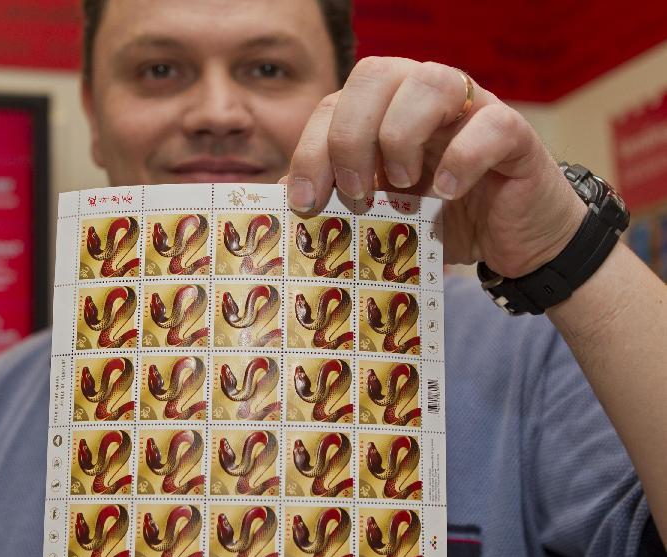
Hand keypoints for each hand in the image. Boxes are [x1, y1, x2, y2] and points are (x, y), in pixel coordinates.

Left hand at [283, 57, 586, 277]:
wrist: (514, 244)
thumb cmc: (442, 223)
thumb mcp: (379, 214)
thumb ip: (336, 199)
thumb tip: (278, 202)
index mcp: (384, 112)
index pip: (335, 103)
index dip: (310, 149)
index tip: (304, 201)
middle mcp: (425, 99)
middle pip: (376, 74)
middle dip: (351, 137)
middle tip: (355, 191)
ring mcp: (472, 110)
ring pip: (431, 80)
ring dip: (402, 135)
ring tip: (402, 186)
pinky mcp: (516, 135)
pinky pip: (490, 125)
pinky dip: (463, 158)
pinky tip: (446, 194)